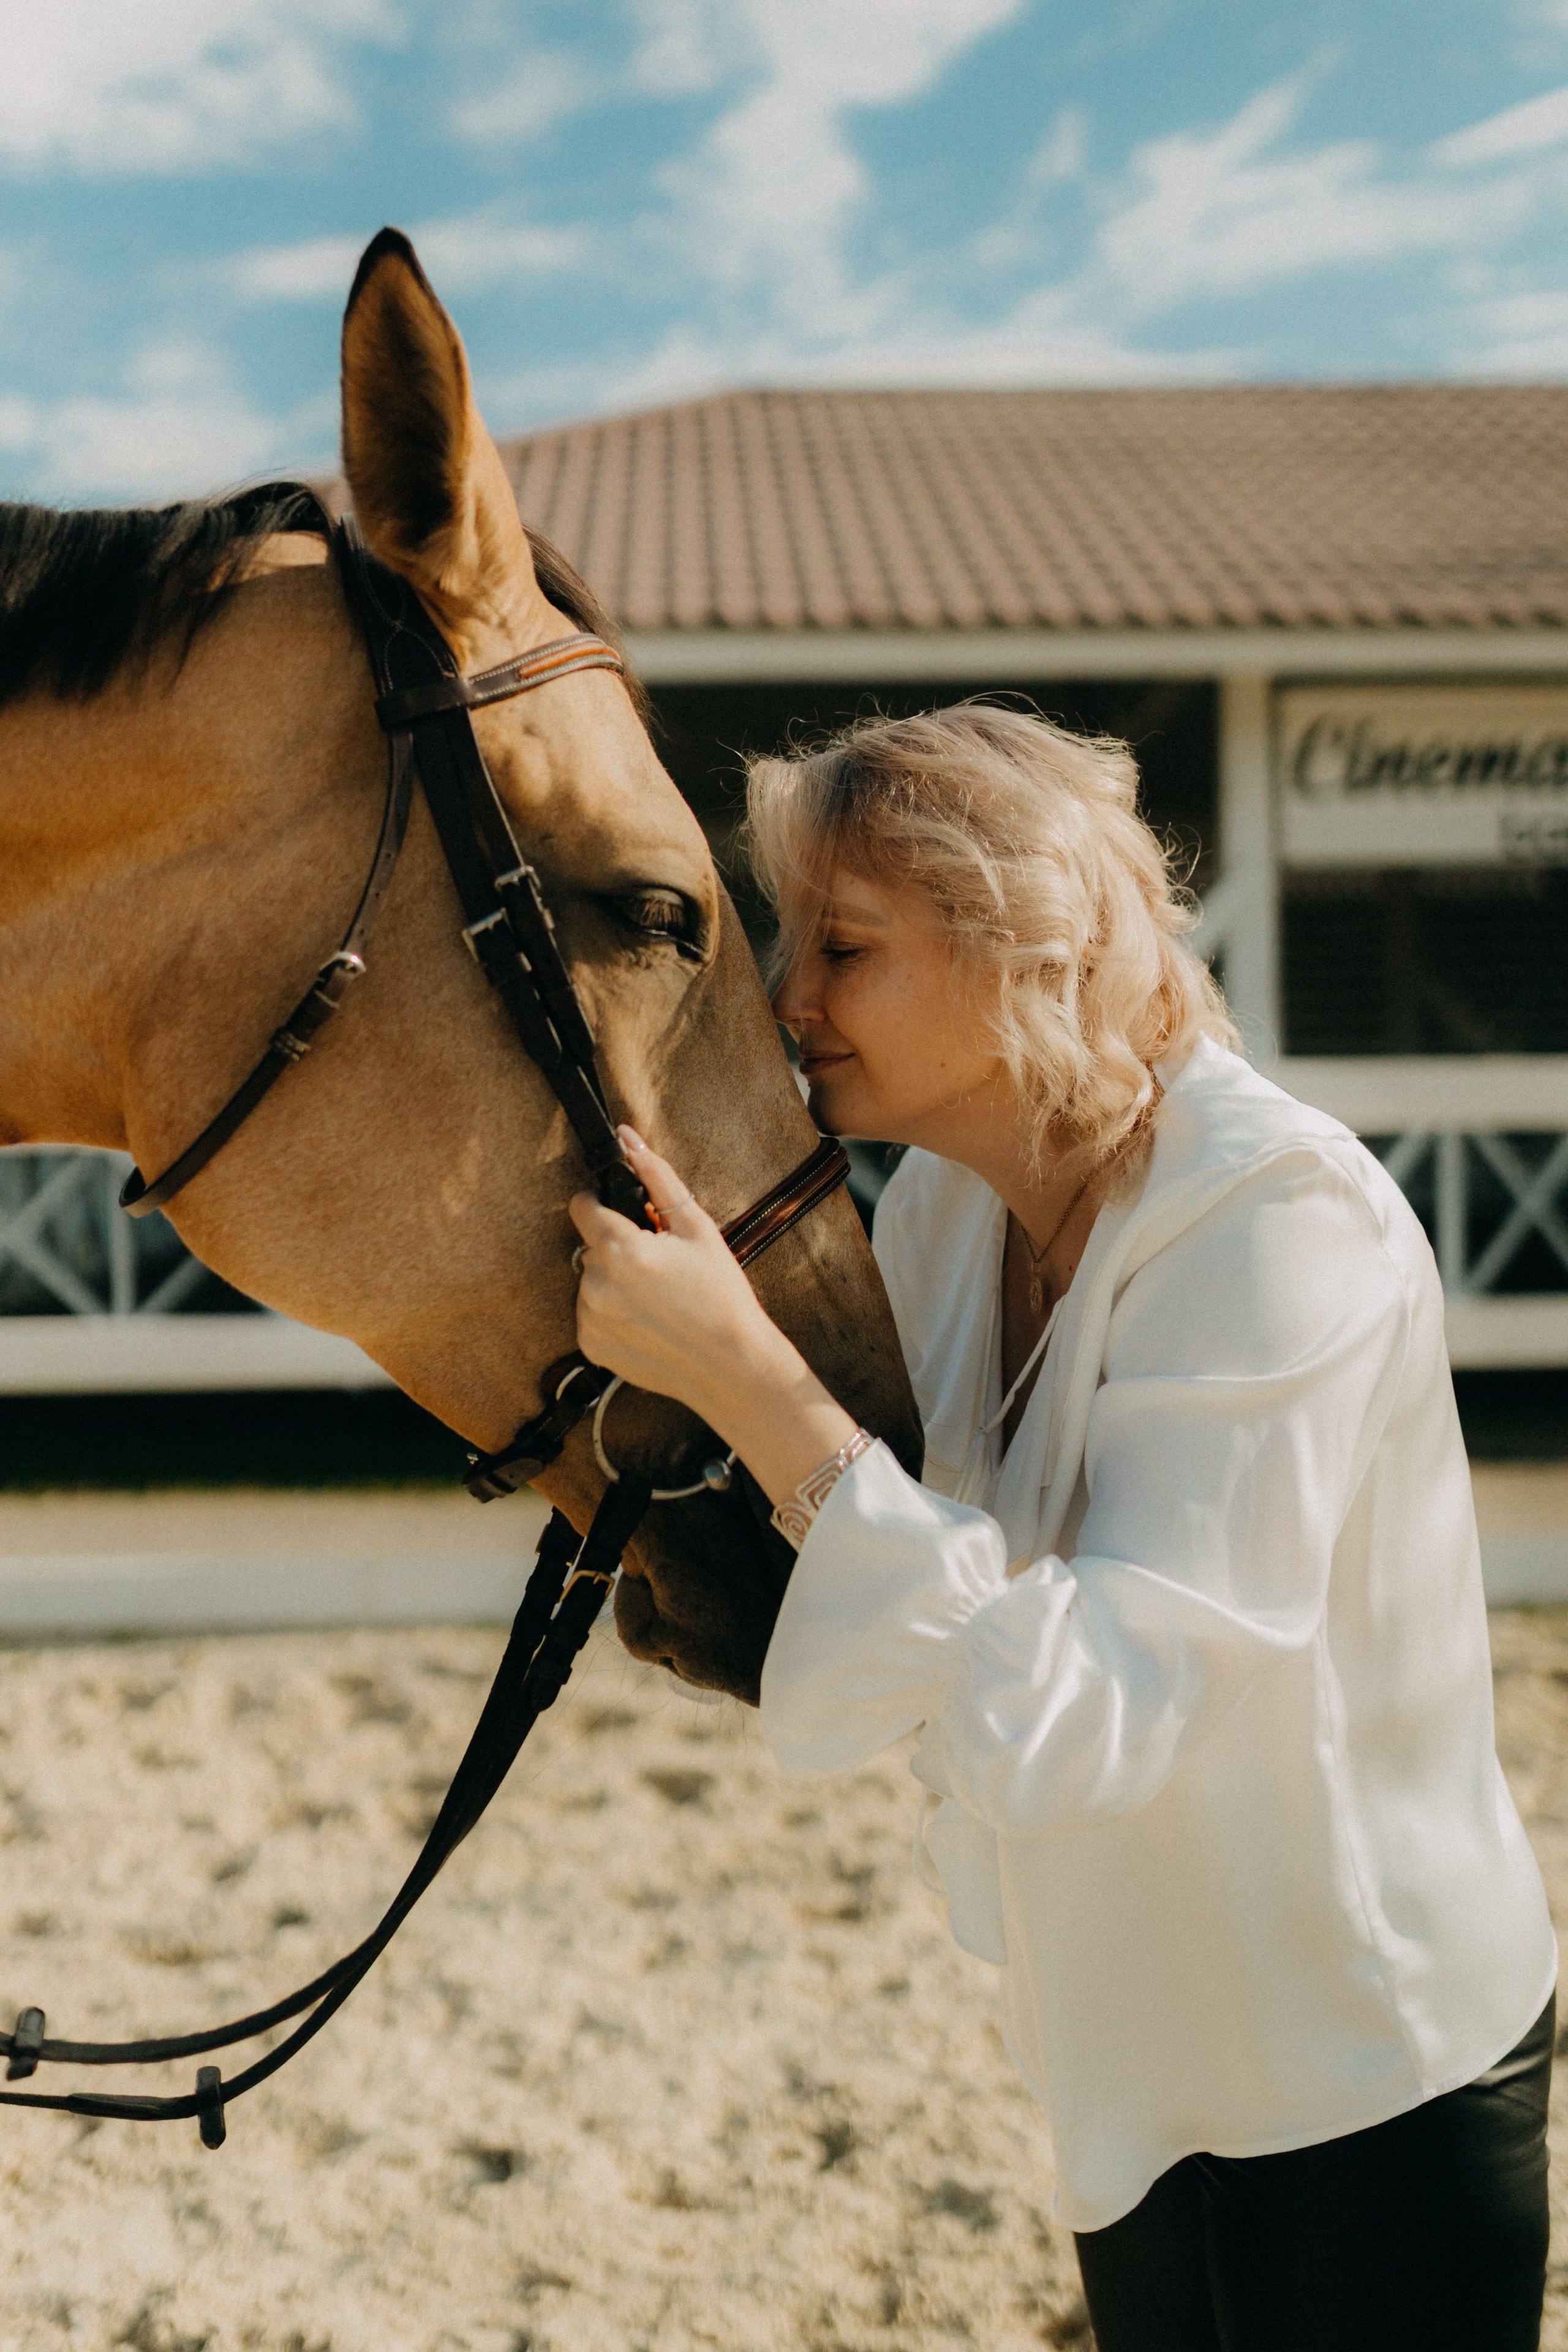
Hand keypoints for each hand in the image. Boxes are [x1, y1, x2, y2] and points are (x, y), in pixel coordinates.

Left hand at [568, 1129, 859, 1501]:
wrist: (731, 1365)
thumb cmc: (721, 1293)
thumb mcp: (696, 1226)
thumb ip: (656, 1176)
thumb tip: (625, 1138)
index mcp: (620, 1248)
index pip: (581, 1207)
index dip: (602, 1206)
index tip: (625, 1216)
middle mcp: (596, 1285)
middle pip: (589, 1247)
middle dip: (615, 1247)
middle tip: (657, 1264)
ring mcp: (590, 1319)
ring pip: (589, 1282)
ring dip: (612, 1281)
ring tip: (656, 1296)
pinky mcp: (592, 1347)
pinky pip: (590, 1316)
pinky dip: (611, 1314)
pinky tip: (647, 1320)